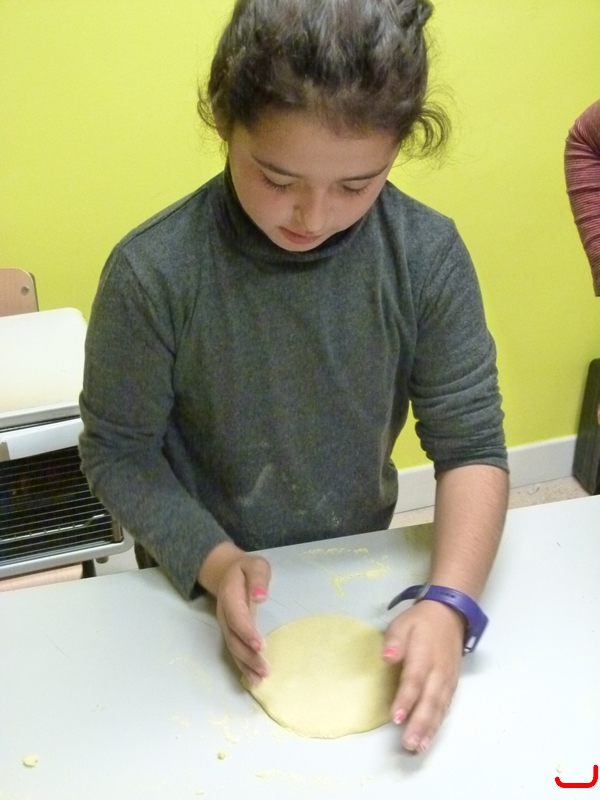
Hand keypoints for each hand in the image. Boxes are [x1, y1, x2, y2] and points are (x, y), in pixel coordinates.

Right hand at [199, 543, 271, 685]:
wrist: (227, 572)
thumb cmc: (246, 569)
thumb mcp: (255, 565)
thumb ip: (258, 578)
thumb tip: (260, 596)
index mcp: (230, 596)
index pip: (237, 616)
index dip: (247, 632)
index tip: (260, 646)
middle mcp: (224, 614)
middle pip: (233, 638)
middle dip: (248, 656)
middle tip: (265, 669)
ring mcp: (226, 625)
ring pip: (232, 648)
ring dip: (245, 665)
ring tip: (260, 679)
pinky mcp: (231, 633)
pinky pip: (234, 651)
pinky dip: (243, 666)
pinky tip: (253, 679)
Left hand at [383, 599, 463, 752]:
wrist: (450, 614)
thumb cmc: (421, 622)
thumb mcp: (403, 623)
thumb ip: (395, 641)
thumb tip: (387, 656)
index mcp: (424, 655)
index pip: (415, 680)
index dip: (406, 699)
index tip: (396, 717)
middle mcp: (439, 671)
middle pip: (430, 700)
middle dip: (419, 723)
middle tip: (409, 743)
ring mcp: (448, 679)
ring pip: (439, 707)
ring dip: (429, 729)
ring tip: (418, 746)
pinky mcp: (452, 684)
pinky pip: (446, 707)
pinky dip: (438, 723)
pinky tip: (429, 737)